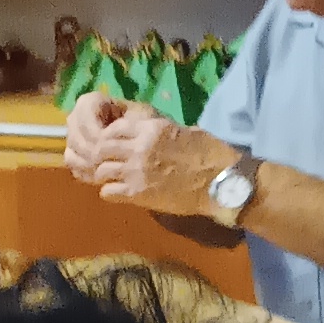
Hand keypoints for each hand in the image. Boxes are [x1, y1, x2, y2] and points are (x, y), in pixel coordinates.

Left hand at [63, 98, 226, 211]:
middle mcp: (139, 148)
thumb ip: (158, 133)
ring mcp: (136, 172)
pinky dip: (111, 192)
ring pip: (101, 170)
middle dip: (103, 155)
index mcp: (152, 129)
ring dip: (105, 174)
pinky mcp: (138, 194)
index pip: (113, 129)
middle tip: (110, 162)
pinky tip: (121, 192)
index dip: (111, 137)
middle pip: (101, 149)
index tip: (116, 144)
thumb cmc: (211, 154)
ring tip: (115, 178)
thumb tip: (144, 135)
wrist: (222, 182)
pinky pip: (108, 192)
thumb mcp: (183, 132)